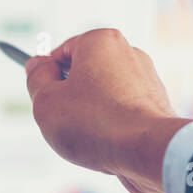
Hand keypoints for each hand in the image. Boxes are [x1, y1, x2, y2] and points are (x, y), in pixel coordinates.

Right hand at [25, 28, 192, 192]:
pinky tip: (109, 144)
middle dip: (69, 99)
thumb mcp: (46, 101)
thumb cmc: (95, 124)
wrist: (147, 151)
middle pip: (83, 75)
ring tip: (89, 137)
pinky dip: (111, 128)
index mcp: (100, 41)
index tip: (43, 99)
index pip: (60, 53)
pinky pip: (122, 114)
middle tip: (62, 122)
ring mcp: (146, 79)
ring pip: (102, 97)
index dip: (46, 78)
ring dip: (89, 116)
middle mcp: (128, 53)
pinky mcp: (156, 105)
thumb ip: (36, 78)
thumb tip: (37, 65)